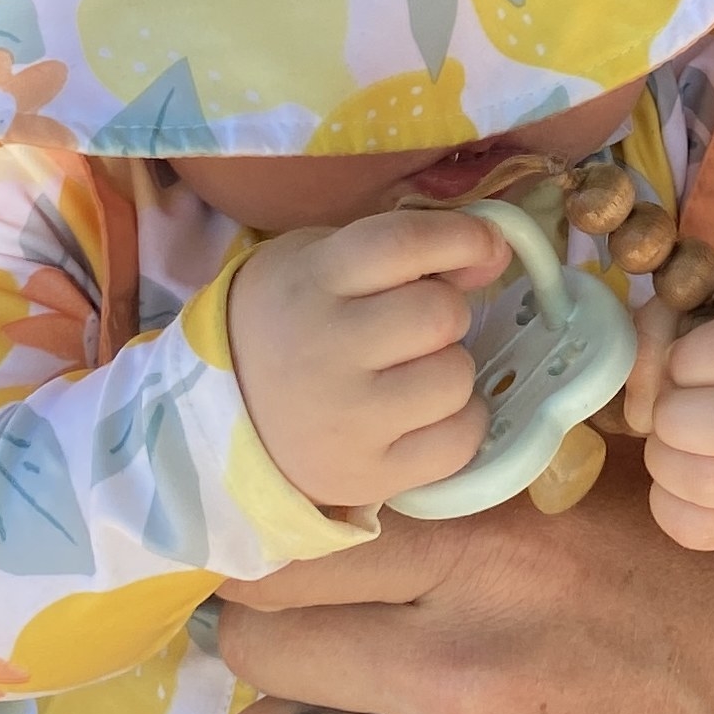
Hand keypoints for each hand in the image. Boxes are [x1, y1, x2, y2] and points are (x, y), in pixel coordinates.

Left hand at [209, 464, 713, 713]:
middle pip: (259, 655)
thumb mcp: (599, 503)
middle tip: (330, 667)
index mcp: (492, 549)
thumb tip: (330, 495)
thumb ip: (473, 495)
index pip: (291, 551)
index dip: (285, 567)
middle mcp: (462, 666)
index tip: (304, 587)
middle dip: (284, 656)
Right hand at [226, 209, 507, 516]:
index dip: (463, 237)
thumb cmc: (289, 321)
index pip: (403, 244)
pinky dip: (459, 424)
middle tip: (416, 327)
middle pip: (439, 314)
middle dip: (445, 312)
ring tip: (412, 373)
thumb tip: (493, 253)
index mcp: (313, 281)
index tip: (488, 247)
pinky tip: (425, 415)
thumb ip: (400, 249)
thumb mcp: (321, 261)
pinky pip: (458, 443)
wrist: (220, 412)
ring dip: (449, 369)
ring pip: (454, 378)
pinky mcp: (365, 476)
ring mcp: (346, 419)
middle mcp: (326, 349)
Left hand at [624, 263, 713, 551]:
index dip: (690, 357)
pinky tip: (675, 474)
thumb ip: (660, 326)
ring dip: (665, 463)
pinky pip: (704, 531)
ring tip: (669, 440)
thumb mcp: (710, 296)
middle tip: (666, 408)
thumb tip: (638, 402)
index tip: (680, 358)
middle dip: (672, 418)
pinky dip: (667, 505)